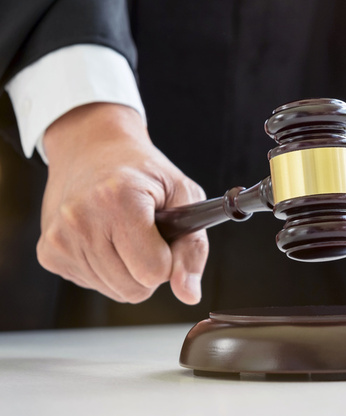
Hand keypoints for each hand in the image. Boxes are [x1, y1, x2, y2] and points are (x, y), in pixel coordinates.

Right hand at [37, 103, 207, 303]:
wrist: (92, 148)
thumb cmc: (144, 173)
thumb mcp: (183, 195)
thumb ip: (193, 247)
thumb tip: (189, 295)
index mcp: (119, 201)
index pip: (154, 271)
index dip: (169, 258)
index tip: (164, 234)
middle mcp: (82, 219)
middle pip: (135, 289)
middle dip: (150, 268)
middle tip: (146, 233)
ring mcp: (60, 238)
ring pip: (115, 292)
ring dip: (128, 270)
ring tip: (123, 232)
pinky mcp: (48, 253)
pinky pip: (94, 285)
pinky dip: (106, 269)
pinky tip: (104, 237)